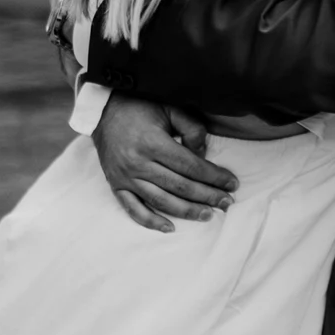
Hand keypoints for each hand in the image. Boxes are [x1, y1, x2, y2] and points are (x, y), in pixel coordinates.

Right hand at [94, 95, 238, 232]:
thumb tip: (202, 154)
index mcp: (153, 143)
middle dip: (207, 196)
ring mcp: (125, 177)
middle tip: (227, 202)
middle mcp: (138, 163)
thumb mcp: (170, 108)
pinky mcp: (116, 184)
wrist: (102, 110)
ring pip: (161, 201)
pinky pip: (133, 209)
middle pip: (180, 186)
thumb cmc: (140, 106)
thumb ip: (191, 128)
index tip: (232, 183)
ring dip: (187, 211)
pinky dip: (151, 221)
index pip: (191, 166)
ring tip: (208, 215)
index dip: (214, 177)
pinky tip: (170, 228)